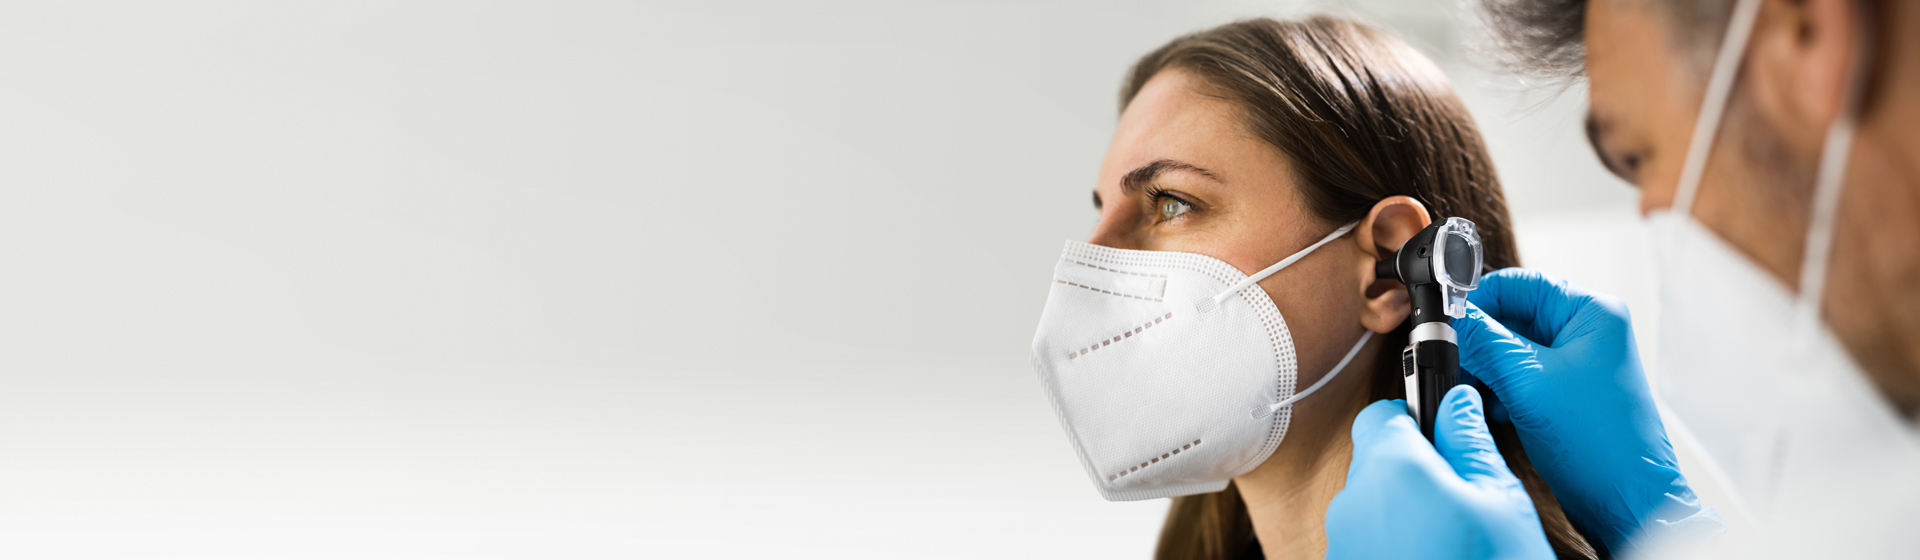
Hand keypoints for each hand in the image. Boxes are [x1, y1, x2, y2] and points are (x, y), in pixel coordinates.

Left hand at [1327, 387, 1552, 559]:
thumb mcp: (1501, 503)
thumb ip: (1471, 443)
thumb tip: (1457, 402)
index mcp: (1389, 469)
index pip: (1383, 415)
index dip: (1417, 419)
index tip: (1446, 435)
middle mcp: (1351, 505)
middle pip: (1377, 466)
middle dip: (1417, 475)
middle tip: (1465, 501)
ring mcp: (1342, 546)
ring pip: (1372, 511)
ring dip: (1406, 517)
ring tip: (1455, 546)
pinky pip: (1368, 547)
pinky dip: (1395, 550)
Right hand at [1456, 268, 1718, 553]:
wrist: (1626, 502)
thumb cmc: (1600, 444)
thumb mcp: (1527, 383)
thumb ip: (1484, 342)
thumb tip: (1449, 317)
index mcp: (1591, 313)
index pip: (1518, 284)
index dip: (1477, 301)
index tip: (1446, 322)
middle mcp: (1586, 332)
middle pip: (1510, 315)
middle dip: (1479, 341)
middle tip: (1456, 361)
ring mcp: (1575, 363)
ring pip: (1509, 348)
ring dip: (1486, 368)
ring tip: (1476, 392)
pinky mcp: (1563, 391)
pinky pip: (1517, 375)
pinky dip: (1498, 388)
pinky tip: (1491, 408)